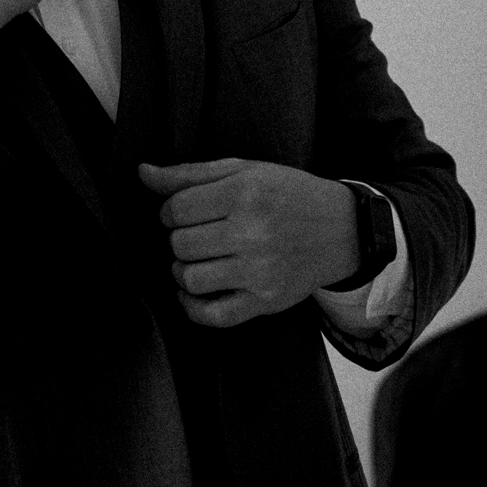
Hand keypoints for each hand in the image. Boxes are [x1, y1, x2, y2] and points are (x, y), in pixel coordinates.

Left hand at [137, 158, 359, 327]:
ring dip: (183, 271)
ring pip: (191, 279)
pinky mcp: (266, 301)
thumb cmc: (287, 194)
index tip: (184, 212)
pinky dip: (193, 307)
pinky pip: (214, 315)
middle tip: (197, 234)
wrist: (343, 229)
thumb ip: (189, 173)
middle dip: (179, 238)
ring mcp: (260, 271)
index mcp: (244, 194)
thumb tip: (143, 173)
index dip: (170, 211)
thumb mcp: (244, 171)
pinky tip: (194, 292)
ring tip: (197, 259)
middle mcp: (252, 233)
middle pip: (180, 244)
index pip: (176, 209)